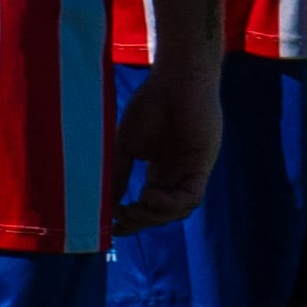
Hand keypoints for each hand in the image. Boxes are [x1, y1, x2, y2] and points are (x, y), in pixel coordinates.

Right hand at [109, 54, 221, 235]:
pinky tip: (149, 196)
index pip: (148, 205)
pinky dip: (170, 204)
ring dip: (154, 215)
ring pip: (177, 211)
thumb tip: (105, 203)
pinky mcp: (201, 167)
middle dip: (139, 220)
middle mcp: (176, 176)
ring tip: (135, 207)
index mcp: (160, 172)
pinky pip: (190, 197)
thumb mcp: (126, 145)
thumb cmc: (151, 104)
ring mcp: (190, 172)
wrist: (175, 80)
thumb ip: (118, 173)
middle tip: (119, 217)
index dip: (131, 219)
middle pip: (162, 213)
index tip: (112, 226)